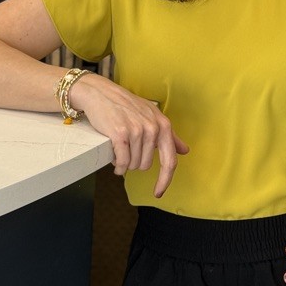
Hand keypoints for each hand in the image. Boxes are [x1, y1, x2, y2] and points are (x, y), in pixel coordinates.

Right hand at [71, 74, 188, 197]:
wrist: (100, 93)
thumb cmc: (125, 105)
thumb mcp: (152, 116)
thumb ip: (170, 135)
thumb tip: (185, 150)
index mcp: (163, 125)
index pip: (170, 160)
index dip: (165, 180)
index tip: (158, 192)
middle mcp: (152, 128)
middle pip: (145, 165)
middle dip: (134, 162)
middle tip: (127, 147)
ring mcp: (137, 131)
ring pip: (132, 165)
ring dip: (123, 161)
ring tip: (118, 146)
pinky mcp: (120, 135)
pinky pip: (121, 162)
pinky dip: (116, 165)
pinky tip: (113, 157)